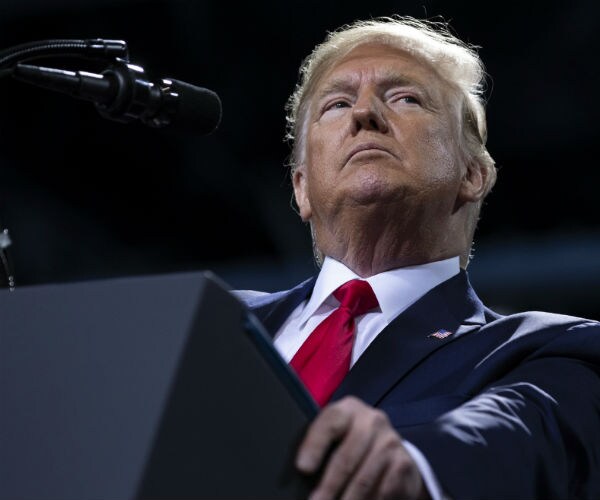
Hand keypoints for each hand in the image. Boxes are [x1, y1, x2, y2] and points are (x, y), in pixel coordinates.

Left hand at [296, 396, 428, 499]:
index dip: (315, 445)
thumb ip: (321, 445)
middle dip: (328, 486)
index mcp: (348, 409)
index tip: (302, 468)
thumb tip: (300, 472)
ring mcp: (390, 442)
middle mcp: (372, 421)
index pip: (330, 423)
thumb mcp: (336, 434)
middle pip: (346, 457)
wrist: (389, 446)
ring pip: (364, 479)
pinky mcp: (403, 465)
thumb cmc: (349, 441)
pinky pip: (382, 491)